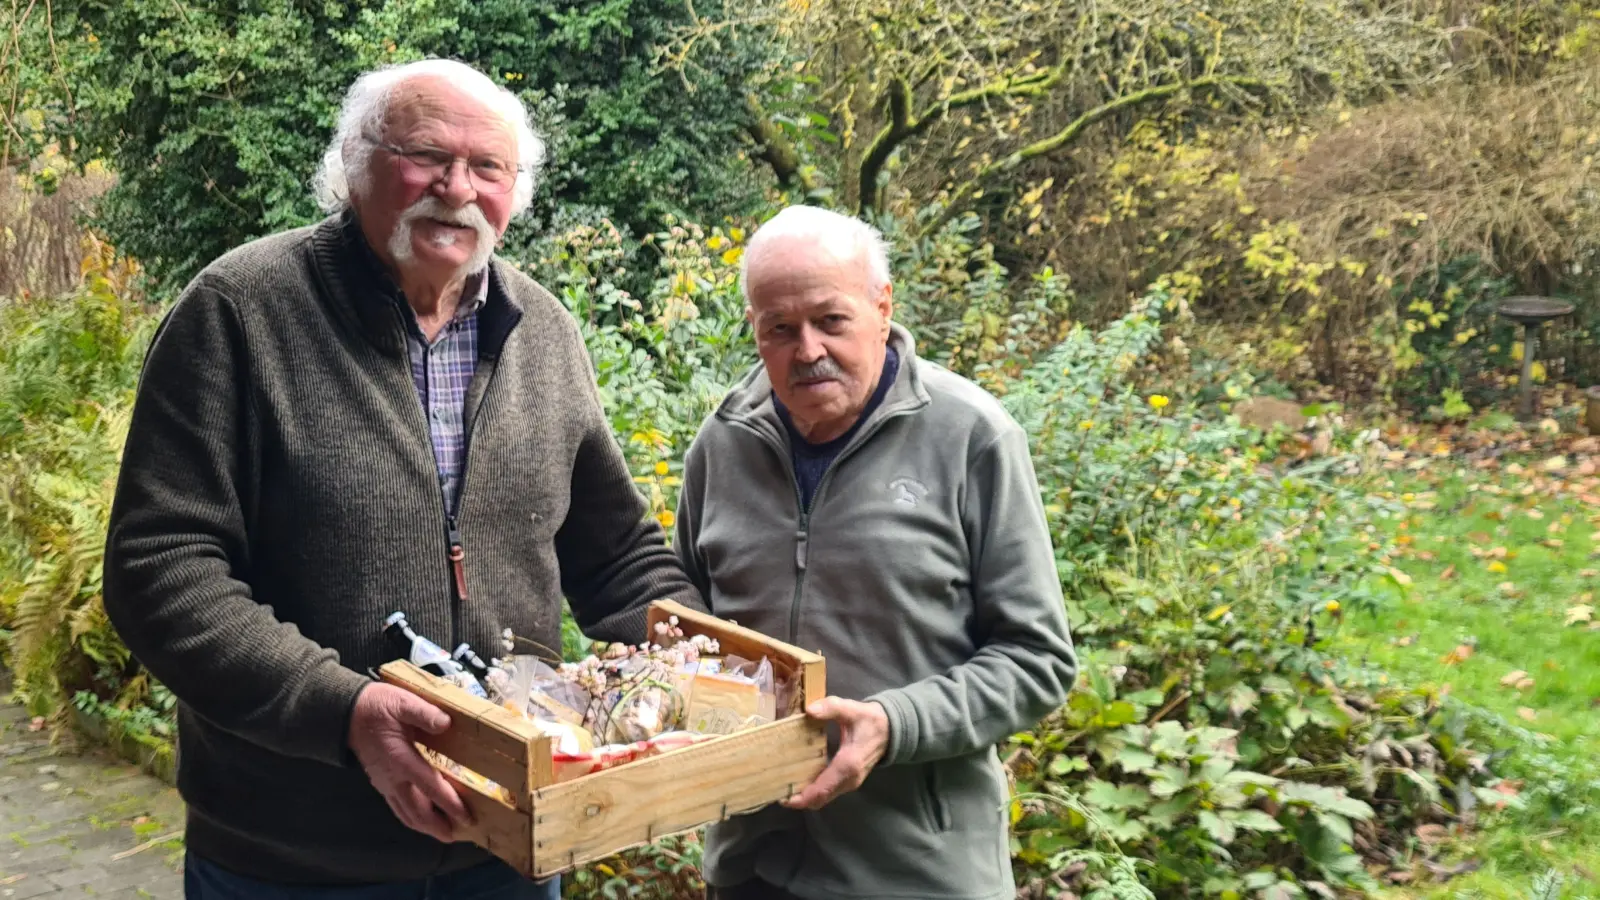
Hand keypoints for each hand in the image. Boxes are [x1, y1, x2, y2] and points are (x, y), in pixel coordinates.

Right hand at [348, 683, 472, 842]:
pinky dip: (412, 818)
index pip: (431, 788)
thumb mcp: (402, 701)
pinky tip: (421, 820)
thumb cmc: (376, 706)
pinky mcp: (381, 783)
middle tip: (458, 835)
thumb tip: (446, 723)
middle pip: (418, 811)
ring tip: (444, 834)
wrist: (345, 714)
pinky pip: (397, 808)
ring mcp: (385, 783)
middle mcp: (393, 778)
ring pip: (406, 814)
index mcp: (401, 759)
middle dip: (438, 826)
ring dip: (426, 827)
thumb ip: (425, 713)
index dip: (450, 804)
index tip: (467, 817)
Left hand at [782, 697, 889, 810]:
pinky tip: (797, 779)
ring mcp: (849, 783)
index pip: (822, 790)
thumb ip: (831, 707)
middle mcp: (848, 780)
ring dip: (804, 797)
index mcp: (848, 765)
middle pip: (819, 800)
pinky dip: (812, 792)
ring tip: (782, 785)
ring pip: (823, 799)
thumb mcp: (852, 709)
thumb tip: (809, 710)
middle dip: (797, 800)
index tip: (782, 797)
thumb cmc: (870, 721)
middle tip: (775, 789)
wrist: (891, 730)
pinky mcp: (847, 781)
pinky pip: (827, 792)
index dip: (801, 798)